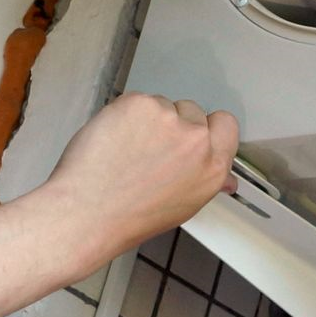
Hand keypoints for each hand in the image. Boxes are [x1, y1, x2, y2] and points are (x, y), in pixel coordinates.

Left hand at [34, 93, 238, 263]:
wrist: (89, 211)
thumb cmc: (132, 216)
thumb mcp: (184, 205)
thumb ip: (205, 179)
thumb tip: (224, 178)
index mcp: (213, 167)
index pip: (225, 124)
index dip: (206, 126)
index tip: (188, 135)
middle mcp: (196, 140)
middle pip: (191, 110)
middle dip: (173, 122)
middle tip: (149, 148)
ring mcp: (167, 118)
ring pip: (161, 104)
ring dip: (146, 118)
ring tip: (126, 148)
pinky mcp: (138, 104)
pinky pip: (136, 100)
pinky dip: (124, 114)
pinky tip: (113, 138)